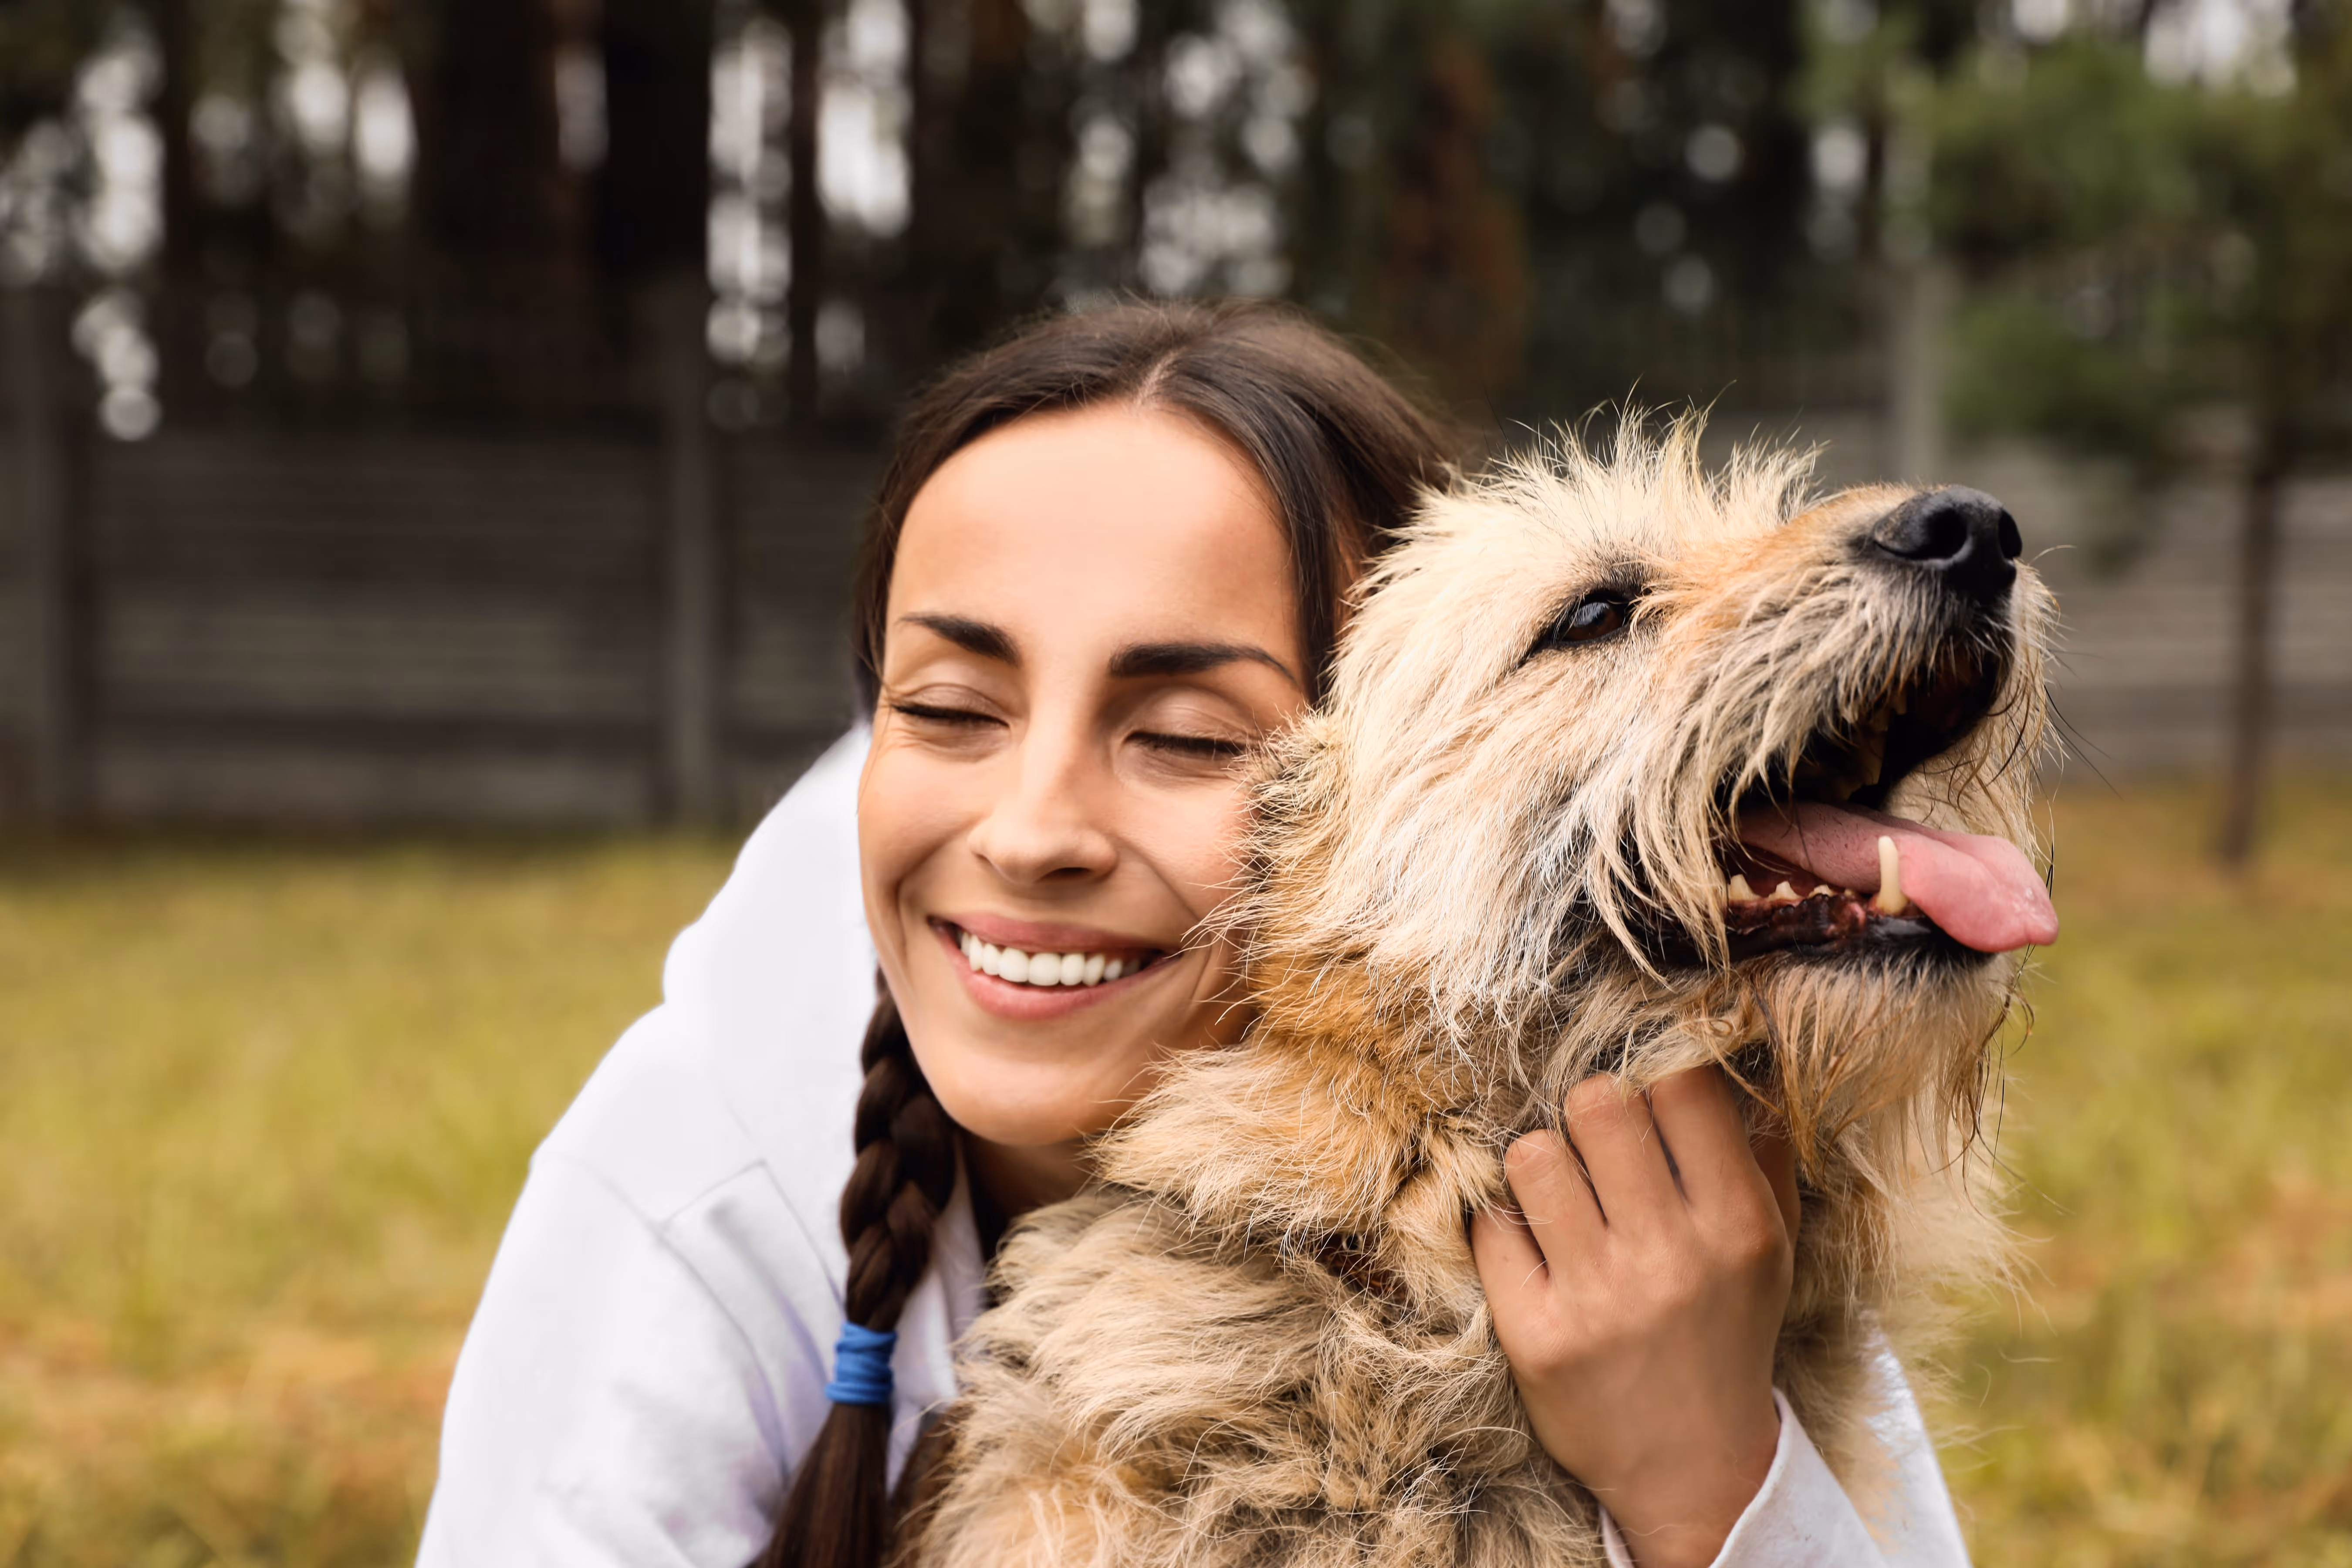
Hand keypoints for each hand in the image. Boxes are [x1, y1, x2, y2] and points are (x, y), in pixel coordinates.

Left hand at [1470, 1065, 1801, 1567]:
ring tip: (1559, 1196)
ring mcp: (1599, 1298)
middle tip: (1594, 1146)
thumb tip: (1735, 1057)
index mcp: (1738, 1224)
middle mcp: (1671, 1257)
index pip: (1681, 1087)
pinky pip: (1488, 1227)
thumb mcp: (1772, 1247)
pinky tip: (1530, 1246)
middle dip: (1587, 1111)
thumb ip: (1763, 1151)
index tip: (1646, 1100)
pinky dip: (1501, 1225)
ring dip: (1539, 1163)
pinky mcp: (1535, 1337)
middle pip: (1596, 1104)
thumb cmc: (1727, 1331)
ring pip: (1531, 1155)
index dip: (1654, 1076)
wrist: (1695, 1468)